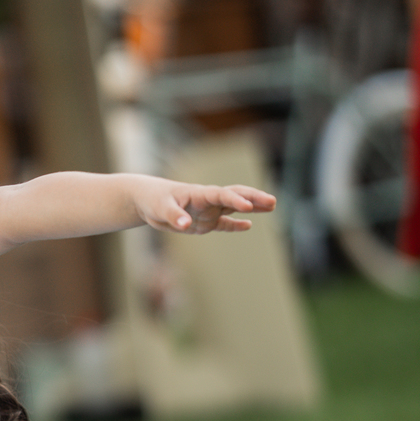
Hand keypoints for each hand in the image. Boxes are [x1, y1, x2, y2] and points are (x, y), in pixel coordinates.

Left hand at [136, 180, 275, 235]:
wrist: (147, 201)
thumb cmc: (153, 200)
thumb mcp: (161, 209)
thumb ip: (174, 216)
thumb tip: (185, 225)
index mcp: (200, 194)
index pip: (222, 195)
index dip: (236, 200)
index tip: (249, 207)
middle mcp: (208, 201)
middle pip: (235, 196)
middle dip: (254, 198)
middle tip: (272, 201)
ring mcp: (208, 211)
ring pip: (234, 207)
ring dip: (252, 207)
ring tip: (272, 206)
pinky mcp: (203, 222)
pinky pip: (223, 223)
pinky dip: (235, 225)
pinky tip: (248, 226)